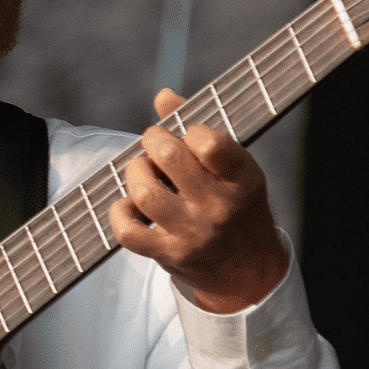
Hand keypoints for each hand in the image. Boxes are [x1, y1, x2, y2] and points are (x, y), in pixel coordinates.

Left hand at [109, 89, 289, 313]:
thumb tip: (163, 95)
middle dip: (152, 140)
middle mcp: (219, 207)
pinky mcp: (170, 255)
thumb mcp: (235, 169)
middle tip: (154, 144)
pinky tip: (130, 205)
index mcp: (243, 179)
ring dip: (134, 172)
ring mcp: (193, 234)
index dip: (188, 129)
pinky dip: (119, 212)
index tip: (187, 134)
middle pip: (169, 158)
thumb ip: (201, 130)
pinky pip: (128, 231)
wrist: (248, 272)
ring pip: (144, 192)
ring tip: (142, 172)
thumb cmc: (236, 207)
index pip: (209, 143)